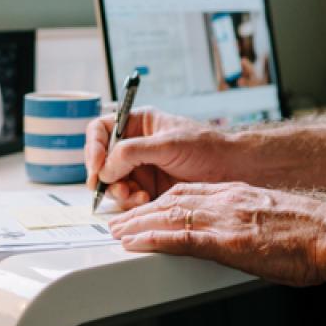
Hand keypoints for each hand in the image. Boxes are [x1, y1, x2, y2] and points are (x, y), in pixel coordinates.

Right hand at [85, 108, 234, 207]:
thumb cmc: (207, 148)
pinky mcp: (148, 189)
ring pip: (112, 182)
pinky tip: (145, 199)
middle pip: (101, 160)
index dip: (93, 147)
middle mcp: (135, 146)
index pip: (101, 130)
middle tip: (111, 186)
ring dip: (119, 191)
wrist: (232, 171)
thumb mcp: (168, 144)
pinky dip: (131, 201)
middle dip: (104, 175)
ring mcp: (141, 169)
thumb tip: (104, 167)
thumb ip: (132, 152)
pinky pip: (127, 198)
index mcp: (138, 124)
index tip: (96, 166)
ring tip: (136, 194)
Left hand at [106, 182, 325, 286]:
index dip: (162, 201)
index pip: (191, 192)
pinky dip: (154, 239)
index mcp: (240, 194)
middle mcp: (228, 200)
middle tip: (119, 221)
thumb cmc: (315, 233)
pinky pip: (182, 238)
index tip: (145, 208)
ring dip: (139, 225)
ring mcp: (226, 219)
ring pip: (170, 216)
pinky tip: (135, 243)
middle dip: (142, 211)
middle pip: (173, 200)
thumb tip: (246, 235)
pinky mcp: (228, 242)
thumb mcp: (276, 218)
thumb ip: (253, 221)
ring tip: (117, 233)